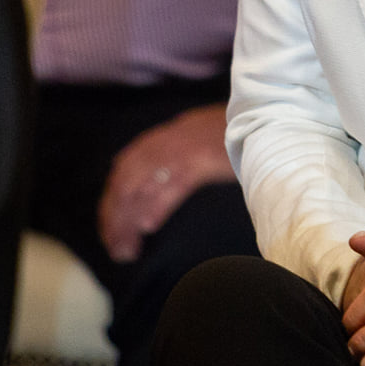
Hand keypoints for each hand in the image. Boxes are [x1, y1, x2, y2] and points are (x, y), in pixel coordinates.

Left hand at [97, 104, 236, 263]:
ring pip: (142, 188)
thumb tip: (148, 196)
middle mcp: (161, 145)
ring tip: (127, 250)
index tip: (109, 234)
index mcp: (156, 142)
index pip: (119, 177)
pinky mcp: (199, 159)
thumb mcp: (188, 143)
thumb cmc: (226, 135)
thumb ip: (167, 162)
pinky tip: (149, 226)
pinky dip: (157, 206)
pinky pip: (172, 184)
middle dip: (115, 220)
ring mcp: (178, 150)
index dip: (111, 207)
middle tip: (116, 250)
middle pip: (124, 185)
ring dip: (129, 222)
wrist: (256, 115)